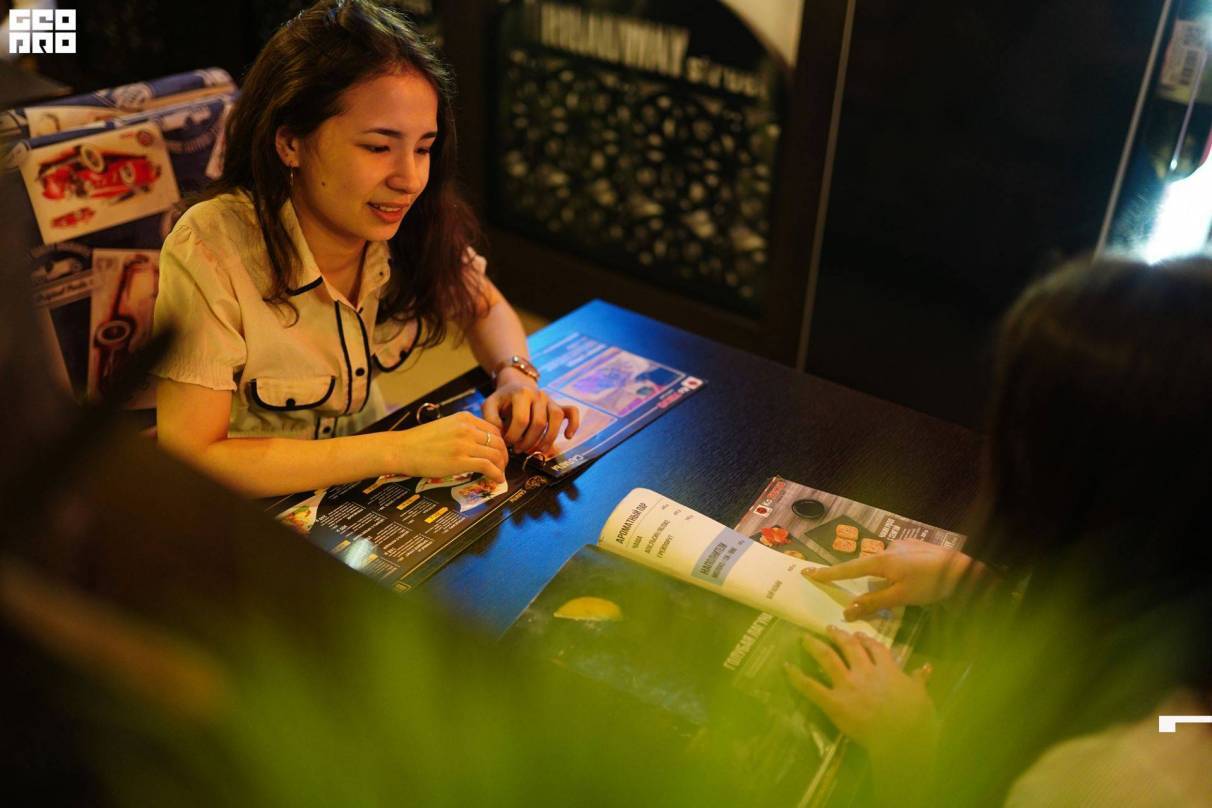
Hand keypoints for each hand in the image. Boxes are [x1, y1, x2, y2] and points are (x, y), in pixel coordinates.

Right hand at [389, 411, 508, 482]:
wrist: (402, 449)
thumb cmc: (419, 441)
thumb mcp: (445, 426)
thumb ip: (462, 430)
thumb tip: (477, 443)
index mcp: (464, 418)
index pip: (494, 429)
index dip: (500, 443)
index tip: (499, 452)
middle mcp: (467, 429)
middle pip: (498, 442)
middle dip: (504, 456)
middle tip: (502, 465)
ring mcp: (464, 444)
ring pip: (496, 454)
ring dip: (502, 466)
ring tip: (499, 474)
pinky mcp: (461, 461)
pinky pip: (488, 467)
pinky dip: (497, 474)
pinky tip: (496, 480)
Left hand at [481, 371, 579, 455]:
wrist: (515, 384)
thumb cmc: (502, 399)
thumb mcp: (490, 405)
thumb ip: (490, 418)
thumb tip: (501, 434)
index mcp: (521, 394)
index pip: (521, 420)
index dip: (514, 436)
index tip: (507, 443)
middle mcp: (539, 394)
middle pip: (539, 423)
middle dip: (528, 441)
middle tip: (518, 450)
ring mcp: (550, 399)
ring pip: (556, 420)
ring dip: (548, 439)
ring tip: (538, 451)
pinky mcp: (559, 405)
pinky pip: (572, 412)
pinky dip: (573, 424)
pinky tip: (568, 437)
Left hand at [785, 627, 937, 759]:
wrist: (903, 738)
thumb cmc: (917, 719)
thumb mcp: (922, 696)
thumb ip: (919, 680)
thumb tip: (926, 669)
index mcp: (888, 669)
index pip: (875, 648)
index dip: (865, 640)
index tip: (859, 635)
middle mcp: (865, 671)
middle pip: (849, 647)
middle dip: (838, 636)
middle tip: (829, 628)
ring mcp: (847, 685)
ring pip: (827, 658)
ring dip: (815, 646)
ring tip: (804, 638)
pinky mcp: (834, 702)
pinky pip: (811, 687)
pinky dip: (797, 677)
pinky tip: (786, 667)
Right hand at [802, 540, 976, 620]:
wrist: (965, 570)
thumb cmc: (931, 584)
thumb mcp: (901, 598)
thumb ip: (872, 603)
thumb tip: (846, 612)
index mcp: (880, 560)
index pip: (847, 569)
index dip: (828, 574)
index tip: (809, 573)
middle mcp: (887, 548)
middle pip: (868, 568)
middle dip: (872, 583)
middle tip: (890, 594)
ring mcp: (902, 545)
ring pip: (886, 566)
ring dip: (891, 578)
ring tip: (913, 590)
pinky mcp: (915, 545)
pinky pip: (900, 560)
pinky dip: (902, 571)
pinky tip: (919, 580)